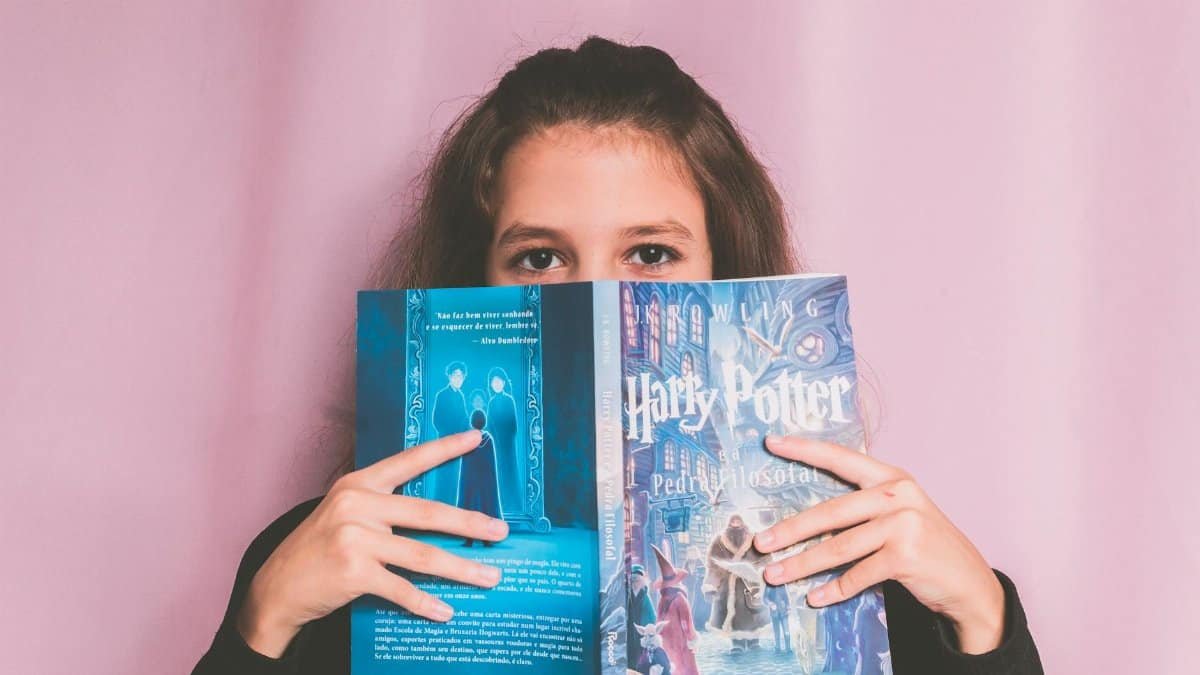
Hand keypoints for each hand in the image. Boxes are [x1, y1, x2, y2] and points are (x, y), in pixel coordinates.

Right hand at [236, 429, 508, 656]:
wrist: (277, 587)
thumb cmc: (319, 549)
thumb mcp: (346, 514)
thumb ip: (384, 509)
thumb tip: (441, 521)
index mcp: (360, 483)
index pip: (410, 461)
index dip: (445, 449)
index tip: (476, 439)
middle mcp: (357, 504)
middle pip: (428, 513)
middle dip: (470, 523)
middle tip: (501, 531)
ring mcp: (354, 538)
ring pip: (423, 555)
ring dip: (462, 569)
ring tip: (490, 576)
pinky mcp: (352, 571)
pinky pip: (402, 588)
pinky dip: (427, 602)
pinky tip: (446, 610)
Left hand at [753, 435, 1005, 654]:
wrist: (968, 581)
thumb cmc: (925, 546)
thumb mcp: (899, 514)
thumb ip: (862, 508)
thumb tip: (803, 521)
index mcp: (892, 478)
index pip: (841, 458)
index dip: (805, 449)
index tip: (771, 443)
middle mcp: (898, 496)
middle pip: (830, 512)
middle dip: (790, 530)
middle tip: (760, 543)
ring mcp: (904, 525)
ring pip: (838, 547)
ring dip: (802, 565)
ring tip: (775, 575)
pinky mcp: (905, 556)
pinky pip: (858, 575)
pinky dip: (834, 589)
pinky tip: (815, 597)